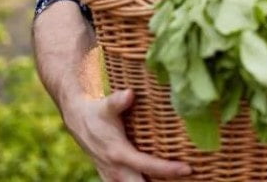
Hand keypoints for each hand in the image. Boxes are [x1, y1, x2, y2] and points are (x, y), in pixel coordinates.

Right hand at [64, 88, 191, 181]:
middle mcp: (116, 169)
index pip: (147, 165)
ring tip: (179, 179)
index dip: (167, 169)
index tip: (187, 168)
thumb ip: (118, 101)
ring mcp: (113, 176)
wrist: (79, 120)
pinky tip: (161, 179)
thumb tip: (129, 93)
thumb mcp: (106, 105)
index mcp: (118, 153)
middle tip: (187, 178)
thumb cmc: (98, 112)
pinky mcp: (112, 177)